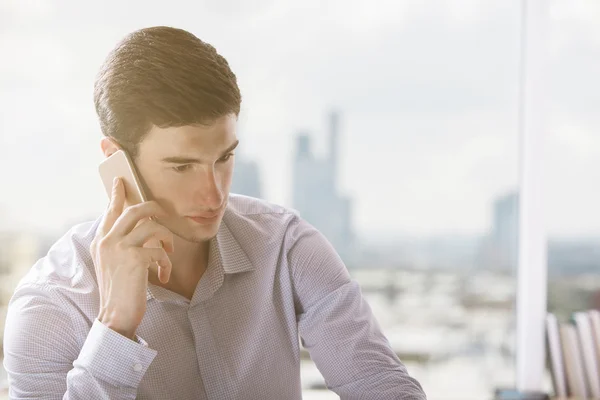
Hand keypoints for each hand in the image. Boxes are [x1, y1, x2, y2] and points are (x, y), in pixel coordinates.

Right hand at [90, 177, 174, 339]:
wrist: (116, 315)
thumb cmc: (119, 290)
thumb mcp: (114, 263)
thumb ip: (121, 243)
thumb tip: (141, 227)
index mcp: (100, 241)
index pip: (110, 211)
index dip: (117, 194)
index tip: (121, 180)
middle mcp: (107, 241)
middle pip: (135, 210)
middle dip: (154, 208)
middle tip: (165, 213)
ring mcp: (120, 248)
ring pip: (152, 227)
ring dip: (166, 239)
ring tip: (168, 252)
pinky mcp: (135, 259)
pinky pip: (160, 250)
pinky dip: (166, 263)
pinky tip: (163, 274)